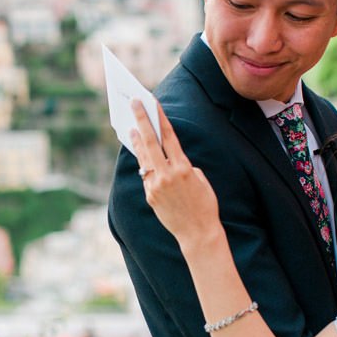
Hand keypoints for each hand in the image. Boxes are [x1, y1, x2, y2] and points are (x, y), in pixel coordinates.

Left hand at [130, 99, 221, 246]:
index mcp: (183, 167)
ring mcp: (156, 186)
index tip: (152, 104)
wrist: (198, 233)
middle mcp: (167, 174)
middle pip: (151, 141)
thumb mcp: (200, 179)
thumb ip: (183, 166)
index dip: (159, 118)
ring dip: (137, 142)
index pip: (169, 136)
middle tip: (134, 104)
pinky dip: (144, 164)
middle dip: (141, 120)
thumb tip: (168, 159)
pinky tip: (140, 154)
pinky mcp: (150, 196)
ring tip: (131, 129)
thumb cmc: (205, 205)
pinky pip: (146, 176)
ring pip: (144, 158)